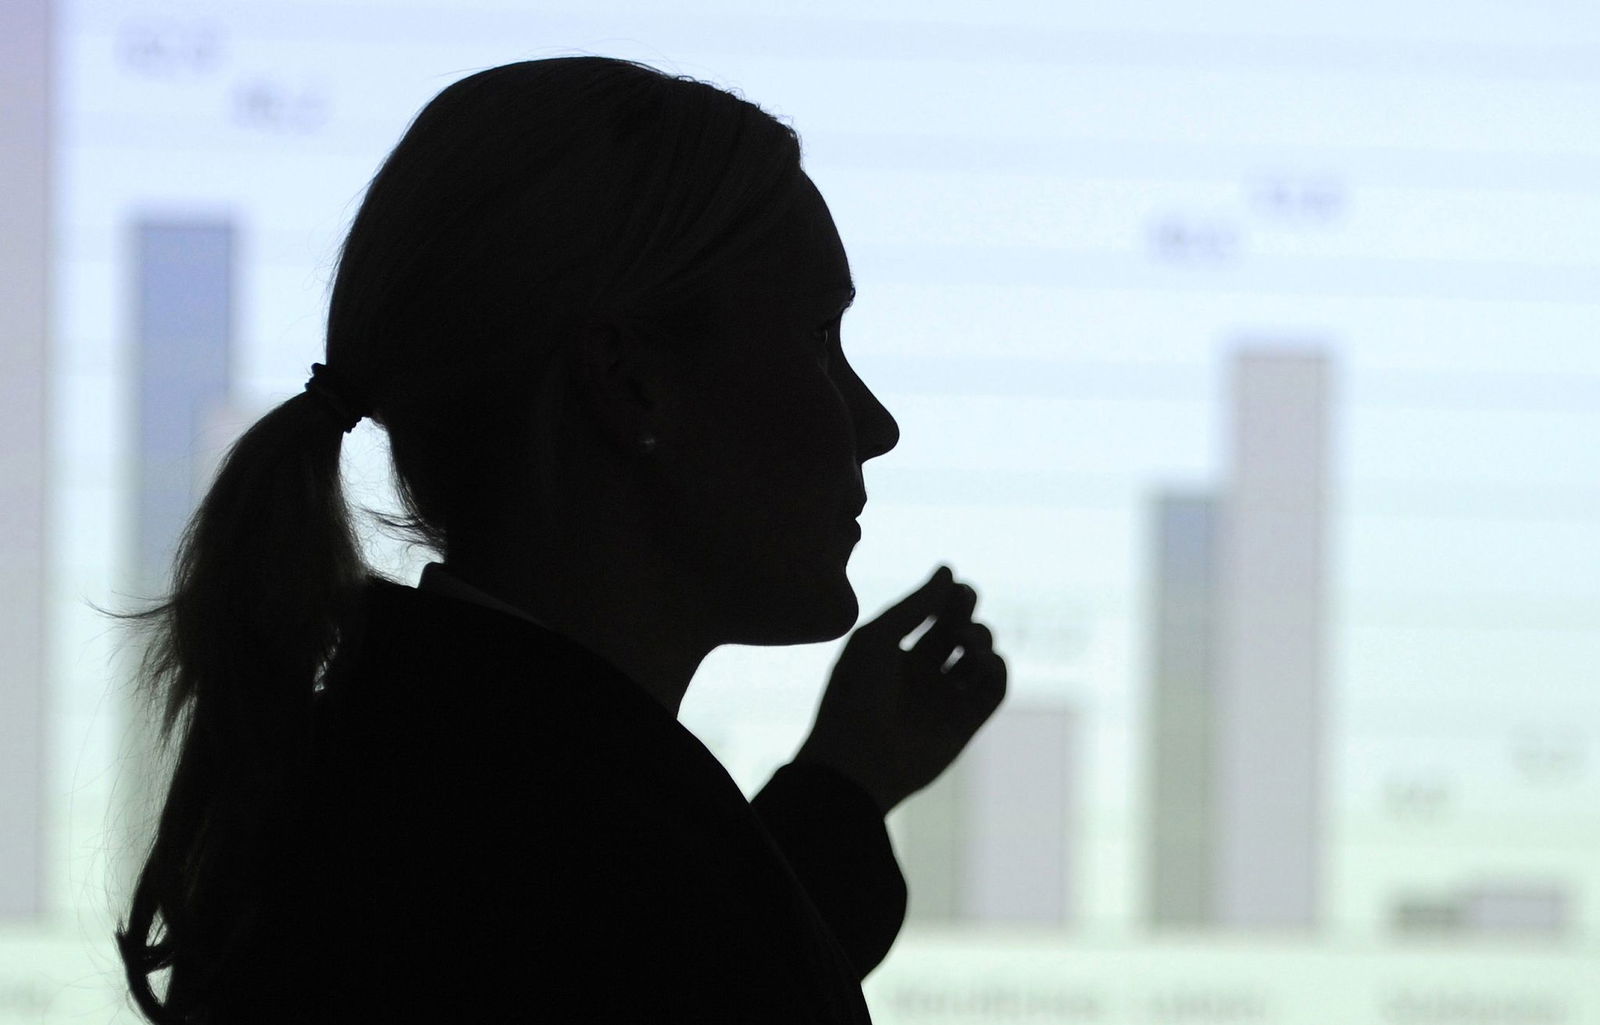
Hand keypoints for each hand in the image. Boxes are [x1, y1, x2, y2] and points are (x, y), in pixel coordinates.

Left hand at [794, 565, 1006, 814]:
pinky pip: (994, 690)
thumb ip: (916, 605)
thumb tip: (949, 570)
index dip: (950, 597)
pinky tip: (985, 661)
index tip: (955, 587)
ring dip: (982, 639)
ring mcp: (945, 700)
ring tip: (965, 641)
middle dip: (967, 613)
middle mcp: (923, 675)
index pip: (935, 616)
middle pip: (960, 633)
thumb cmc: (854, 695)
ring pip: (981, 660)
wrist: (855, 761)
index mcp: (896, 653)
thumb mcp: (878, 638)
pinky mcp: (965, 725)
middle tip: (965, 603)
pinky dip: (998, 670)